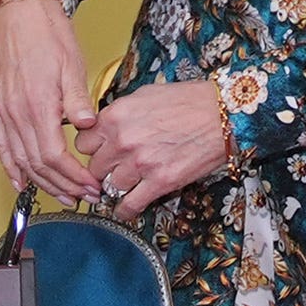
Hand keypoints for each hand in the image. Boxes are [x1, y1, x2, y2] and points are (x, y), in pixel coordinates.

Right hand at [0, 0, 100, 201]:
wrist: (20, 10)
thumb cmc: (48, 32)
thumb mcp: (72, 63)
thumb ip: (77, 99)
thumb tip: (87, 128)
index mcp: (36, 104)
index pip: (55, 156)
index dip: (73, 176)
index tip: (91, 186)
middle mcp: (14, 112)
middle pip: (37, 164)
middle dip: (62, 185)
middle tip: (83, 197)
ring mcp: (1, 110)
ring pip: (19, 160)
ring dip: (40, 183)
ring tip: (61, 195)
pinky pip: (0, 146)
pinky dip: (10, 167)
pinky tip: (19, 182)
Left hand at [80, 79, 227, 216]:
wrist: (221, 114)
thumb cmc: (188, 101)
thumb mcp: (145, 95)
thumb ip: (120, 112)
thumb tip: (107, 125)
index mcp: (116, 116)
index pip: (83, 142)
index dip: (92, 148)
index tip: (99, 152)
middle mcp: (123, 140)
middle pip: (95, 167)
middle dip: (104, 168)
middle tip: (115, 167)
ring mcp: (140, 163)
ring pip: (111, 186)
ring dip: (119, 185)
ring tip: (130, 181)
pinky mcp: (159, 182)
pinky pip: (130, 205)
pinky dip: (125, 210)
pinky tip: (126, 209)